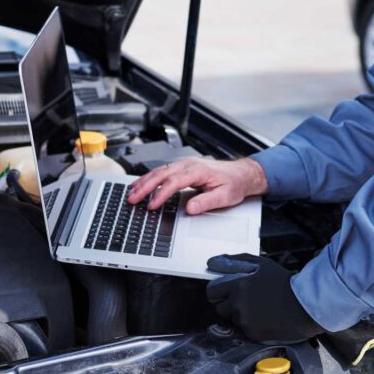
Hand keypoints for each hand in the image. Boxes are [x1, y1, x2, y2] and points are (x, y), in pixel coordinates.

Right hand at [127, 157, 265, 213]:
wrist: (241, 174)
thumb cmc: (233, 183)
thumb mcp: (224, 196)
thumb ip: (206, 202)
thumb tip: (190, 208)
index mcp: (198, 170)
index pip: (174, 182)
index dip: (161, 194)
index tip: (152, 205)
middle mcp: (189, 164)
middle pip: (162, 174)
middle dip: (145, 186)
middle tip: (133, 198)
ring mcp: (184, 164)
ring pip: (159, 171)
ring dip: (144, 182)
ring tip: (131, 193)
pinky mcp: (182, 168)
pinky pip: (163, 171)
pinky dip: (150, 178)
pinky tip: (141, 185)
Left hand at [205, 254, 326, 343]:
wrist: (303, 306)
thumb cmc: (283, 282)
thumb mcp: (261, 265)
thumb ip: (235, 261)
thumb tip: (213, 261)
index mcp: (237, 285)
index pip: (211, 292)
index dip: (218, 291)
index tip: (226, 292)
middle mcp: (237, 304)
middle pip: (219, 308)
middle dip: (228, 304)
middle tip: (245, 300)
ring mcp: (244, 321)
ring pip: (231, 319)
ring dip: (239, 315)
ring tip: (257, 309)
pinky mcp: (251, 334)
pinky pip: (242, 330)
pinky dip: (249, 325)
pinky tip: (263, 318)